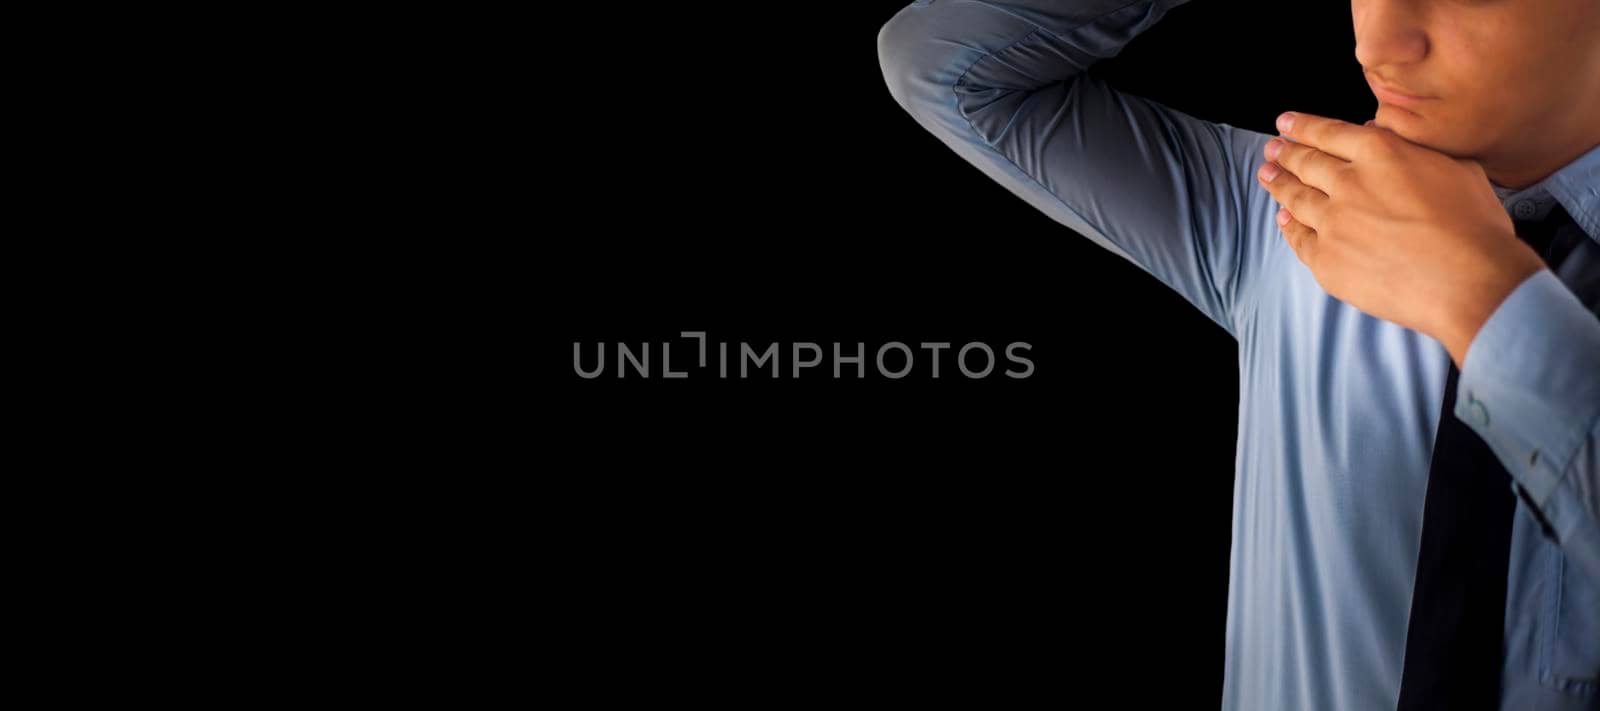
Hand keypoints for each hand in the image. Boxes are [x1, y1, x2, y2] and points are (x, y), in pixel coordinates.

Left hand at [1257, 111, 1547, 367]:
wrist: (1469, 282)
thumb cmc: (1473, 225)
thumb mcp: (1455, 166)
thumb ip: (1413, 147)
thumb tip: (1378, 132)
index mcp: (1380, 153)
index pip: (1329, 132)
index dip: (1302, 126)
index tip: (1285, 123)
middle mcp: (1349, 183)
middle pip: (1306, 163)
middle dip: (1285, 152)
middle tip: (1272, 148)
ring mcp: (1333, 223)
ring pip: (1296, 197)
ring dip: (1278, 183)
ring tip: (1266, 174)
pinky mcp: (1326, 260)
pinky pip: (1298, 238)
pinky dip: (1288, 225)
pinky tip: (1282, 218)